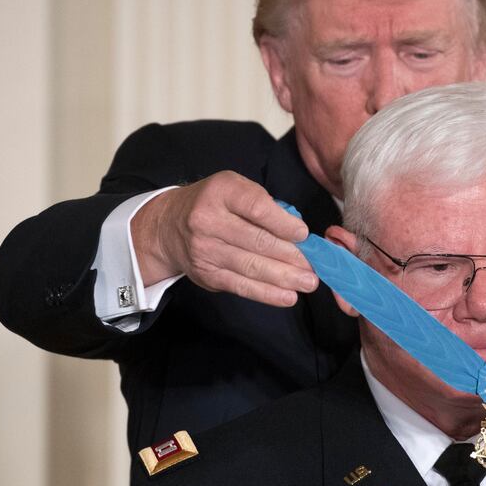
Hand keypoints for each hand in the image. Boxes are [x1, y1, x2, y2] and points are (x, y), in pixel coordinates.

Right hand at [131, 171, 318, 306]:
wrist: (169, 226)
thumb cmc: (216, 204)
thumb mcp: (236, 189)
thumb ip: (264, 205)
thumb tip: (298, 235)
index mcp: (221, 192)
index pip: (256, 207)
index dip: (283, 223)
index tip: (304, 235)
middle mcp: (208, 220)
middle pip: (257, 241)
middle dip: (292, 256)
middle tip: (316, 266)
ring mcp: (205, 250)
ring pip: (251, 266)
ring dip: (285, 277)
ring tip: (309, 283)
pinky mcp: (207, 274)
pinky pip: (241, 286)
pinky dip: (267, 294)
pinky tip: (288, 297)